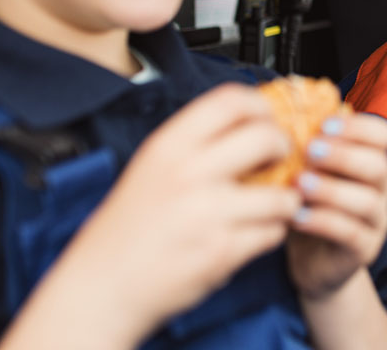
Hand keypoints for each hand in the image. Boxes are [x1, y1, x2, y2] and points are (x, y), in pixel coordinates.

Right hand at [41, 83, 300, 344]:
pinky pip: (272, 232)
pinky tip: (255, 233)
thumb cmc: (127, 229)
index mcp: (168, 146)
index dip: (260, 106)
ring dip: (285, 200)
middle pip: (265, 137)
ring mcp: (207, 212)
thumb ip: (195, 146)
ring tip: (273, 205)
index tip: (267, 118)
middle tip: (279, 159)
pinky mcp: (221, 250)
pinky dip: (271, 233)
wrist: (101, 287)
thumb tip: (249, 124)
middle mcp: (188, 172)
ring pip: (280, 193)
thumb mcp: (151, 168)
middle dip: (283, 147)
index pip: (231, 100)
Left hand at [286, 113, 386, 301]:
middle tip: (310, 150)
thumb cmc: (309, 206)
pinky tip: (297, 216)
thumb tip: (285, 104)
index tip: (324, 125)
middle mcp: (381, 189)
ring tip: (299, 184)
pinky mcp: (364, 250)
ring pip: (367, 201)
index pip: (384, 135)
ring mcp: (376, 221)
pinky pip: (350, 233)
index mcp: (371, 161)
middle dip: (344, 154)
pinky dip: (323, 222)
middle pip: (379, 165)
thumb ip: (306, 144)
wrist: (314, 263)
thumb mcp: (308, 171)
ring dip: (331, 189)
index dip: (358, 127)